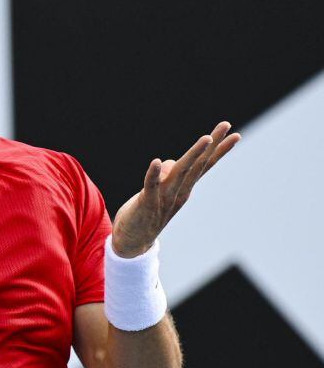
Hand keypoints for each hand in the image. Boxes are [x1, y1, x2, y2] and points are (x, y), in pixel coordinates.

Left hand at [112, 121, 240, 257]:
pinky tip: (156, 161)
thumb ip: (165, 176)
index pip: (204, 166)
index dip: (218, 150)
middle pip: (198, 165)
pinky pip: (151, 185)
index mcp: (184, 188)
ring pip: (180, 172)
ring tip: (205, 138)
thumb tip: (167, 162)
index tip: (236, 135)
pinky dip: (154, 174)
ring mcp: (164, 197)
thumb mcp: (159, 190)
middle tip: (226, 125)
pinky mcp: (146, 203)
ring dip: (193, 155)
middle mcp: (178, 191)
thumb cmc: (146, 212)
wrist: (133, 242)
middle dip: (212, 145)